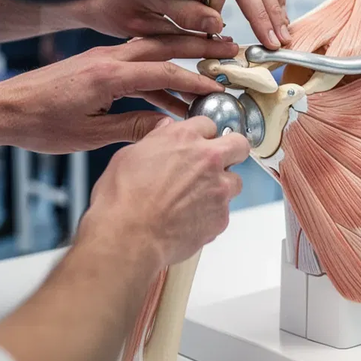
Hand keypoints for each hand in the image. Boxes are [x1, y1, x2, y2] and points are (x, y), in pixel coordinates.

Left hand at [0, 35, 237, 153]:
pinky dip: (156, 72)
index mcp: (108, 76)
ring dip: (181, 55)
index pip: (163, 72)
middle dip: (198, 47)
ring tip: (209, 63)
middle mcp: (107, 60)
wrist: (4, 109)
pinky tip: (170, 92)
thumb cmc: (39, 124)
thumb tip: (167, 127)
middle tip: (228, 48)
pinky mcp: (96, 66)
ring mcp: (101, 59)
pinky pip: (135, 63)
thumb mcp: (89, 135)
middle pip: (163, 47)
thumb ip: (131, 127)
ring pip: (151, 50)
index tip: (218, 87)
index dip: (194, 80)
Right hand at [81, 116, 247, 265]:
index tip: (198, 143)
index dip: (203, 135)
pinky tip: (189, 219)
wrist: (128, 237)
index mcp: (184, 138)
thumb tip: (165, 132)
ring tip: (196, 198)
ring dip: (221, 186)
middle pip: (238, 145)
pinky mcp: (221, 217)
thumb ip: (156, 140)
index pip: (209, 124)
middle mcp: (208, 159)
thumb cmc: (122, 198)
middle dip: (230, 152)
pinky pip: (223, 211)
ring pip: (235, 182)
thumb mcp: (130, 155)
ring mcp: (218, 189)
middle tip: (216, 163)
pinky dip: (211, 214)